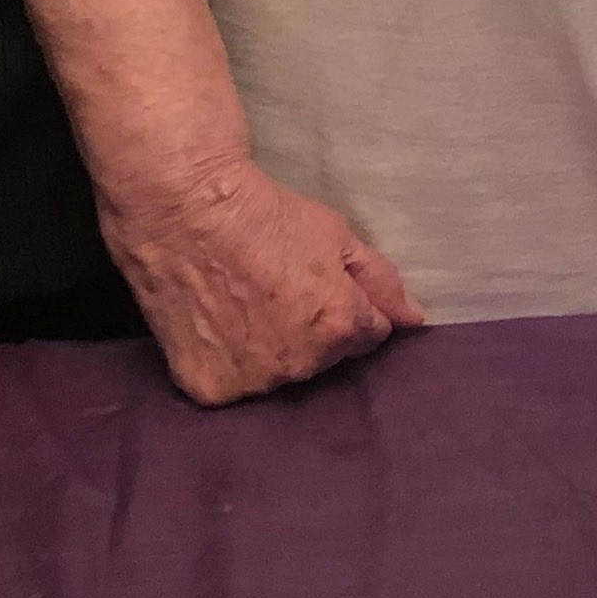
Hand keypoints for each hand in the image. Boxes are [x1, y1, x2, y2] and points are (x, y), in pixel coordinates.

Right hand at [116, 161, 425, 406]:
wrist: (182, 208)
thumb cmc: (262, 214)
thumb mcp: (335, 235)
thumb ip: (380, 282)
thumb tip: (414, 321)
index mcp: (339, 328)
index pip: (368, 335)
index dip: (346, 305)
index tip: (316, 283)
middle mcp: (300, 366)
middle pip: (321, 359)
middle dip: (310, 331)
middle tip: (274, 288)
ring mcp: (251, 382)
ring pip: (276, 374)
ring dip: (268, 351)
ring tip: (240, 306)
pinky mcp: (208, 389)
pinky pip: (231, 384)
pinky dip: (225, 363)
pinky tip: (213, 326)